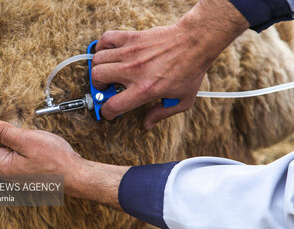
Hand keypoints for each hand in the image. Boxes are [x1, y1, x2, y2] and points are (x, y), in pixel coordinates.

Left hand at [0, 120, 129, 207]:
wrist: (76, 174)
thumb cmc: (55, 158)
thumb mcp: (27, 139)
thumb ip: (4, 132)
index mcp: (3, 167)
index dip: (2, 131)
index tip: (17, 128)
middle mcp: (8, 176)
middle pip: (2, 149)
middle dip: (14, 139)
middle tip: (30, 137)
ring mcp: (19, 178)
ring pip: (15, 153)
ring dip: (24, 145)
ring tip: (39, 145)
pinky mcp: (30, 177)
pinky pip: (24, 160)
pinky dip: (31, 153)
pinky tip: (42, 152)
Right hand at [91, 0, 248, 128]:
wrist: (195, 42)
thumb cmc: (190, 71)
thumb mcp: (182, 100)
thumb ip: (161, 114)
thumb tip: (147, 125)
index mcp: (145, 90)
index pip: (113, 105)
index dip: (106, 112)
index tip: (109, 110)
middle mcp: (134, 71)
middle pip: (98, 78)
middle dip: (97, 87)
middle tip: (106, 88)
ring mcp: (131, 53)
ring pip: (98, 59)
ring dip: (98, 68)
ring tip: (107, 71)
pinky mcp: (132, 38)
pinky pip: (106, 38)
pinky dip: (101, 46)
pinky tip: (108, 52)